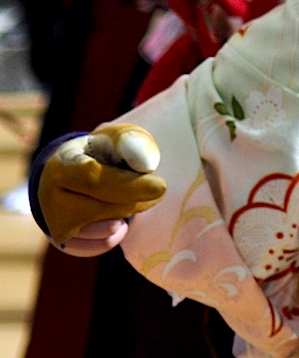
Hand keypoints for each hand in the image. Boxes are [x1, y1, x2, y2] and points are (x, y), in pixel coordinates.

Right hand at [37, 123, 165, 250]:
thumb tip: (147, 161)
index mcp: (63, 164)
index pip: (94, 179)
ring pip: (94, 232)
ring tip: (134, 206)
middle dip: (134, 202)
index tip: (161, 186)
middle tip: (155, 193)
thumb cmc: (103, 151)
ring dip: (123, 219)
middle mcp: (50, 196)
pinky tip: (121, 225)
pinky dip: (111, 238)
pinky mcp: (61, 240)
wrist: (74, 171)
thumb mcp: (117, 137)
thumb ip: (132, 143)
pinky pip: (91, 247)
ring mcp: (53, 220)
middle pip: (98, 208)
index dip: (129, 185)